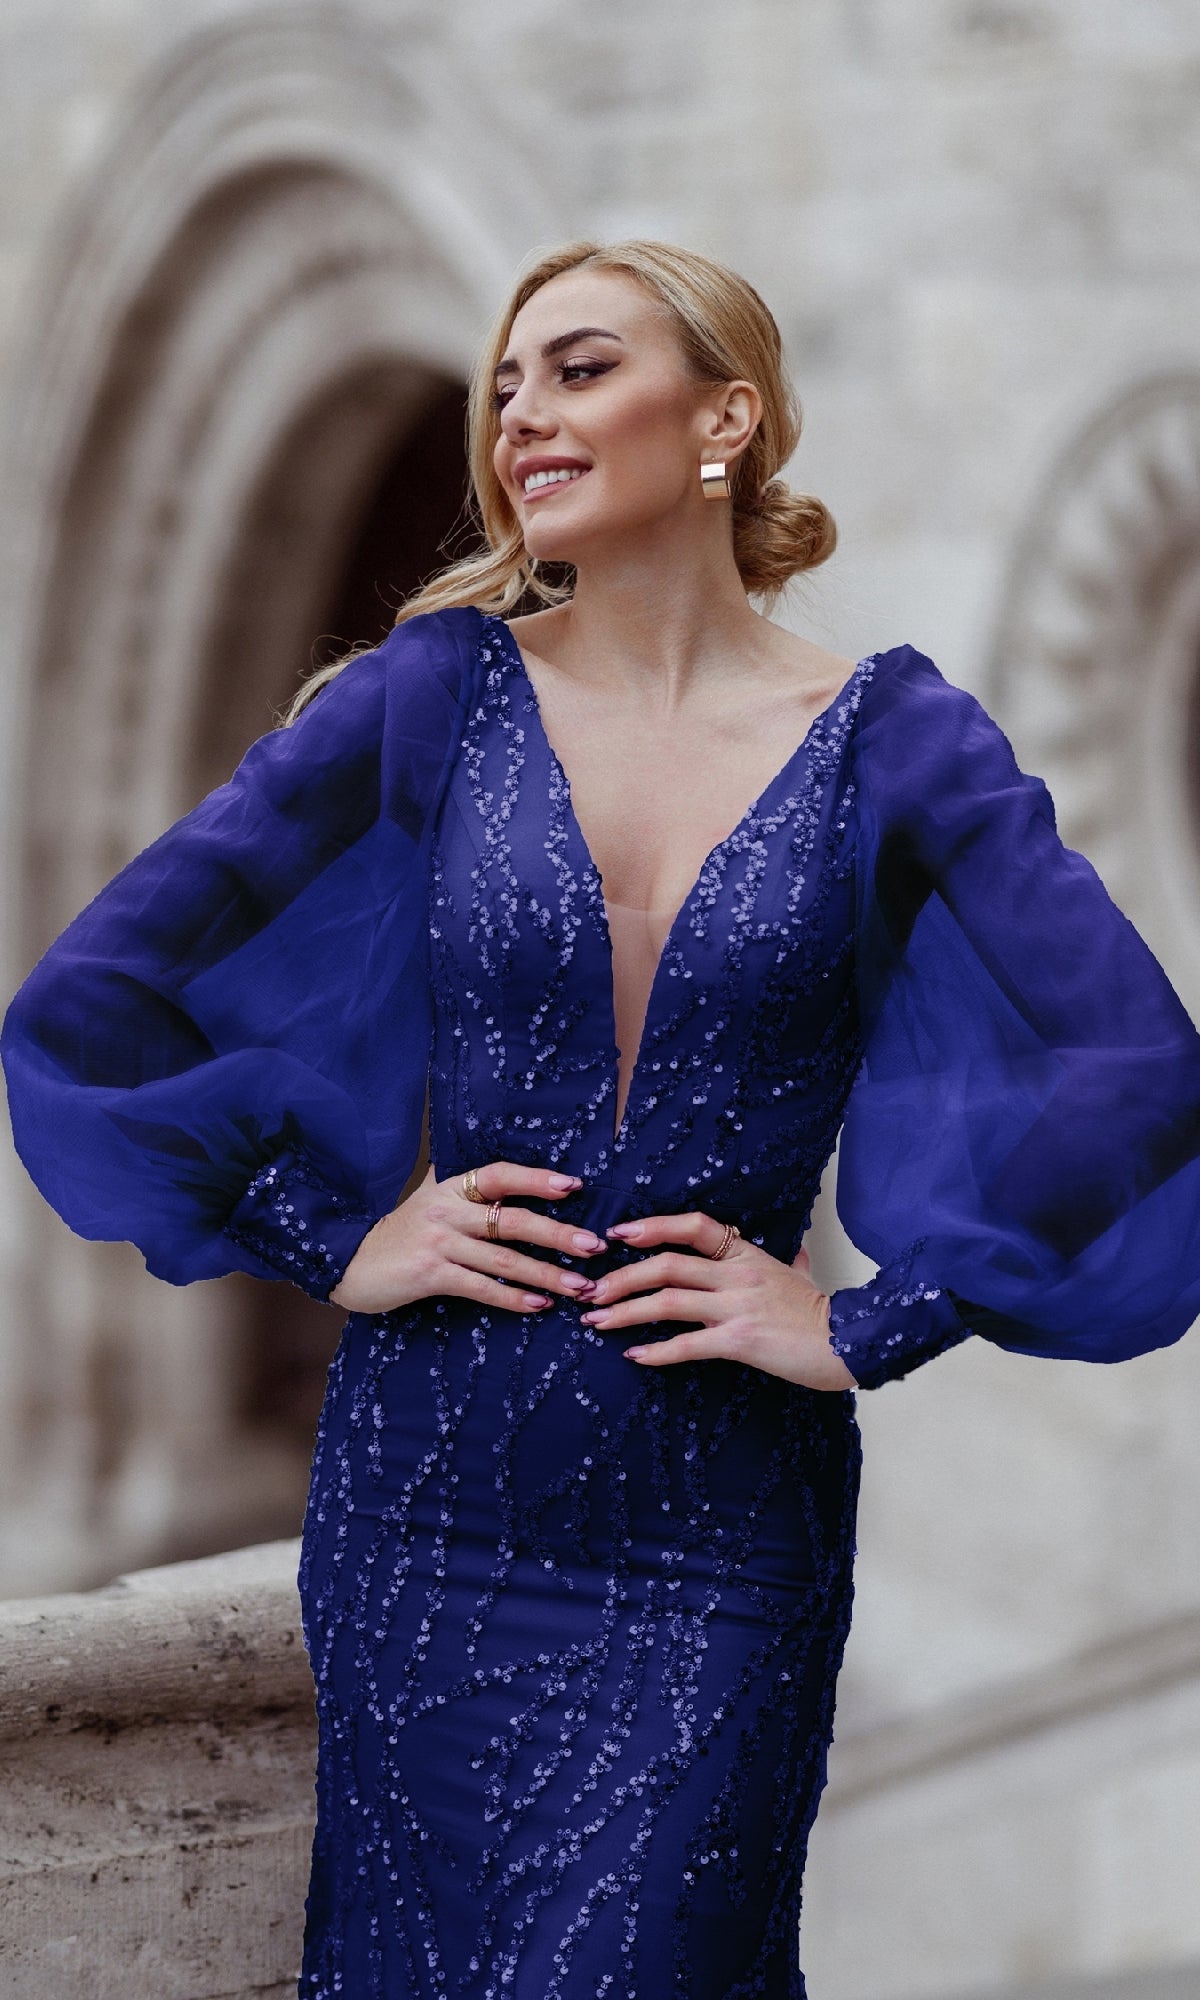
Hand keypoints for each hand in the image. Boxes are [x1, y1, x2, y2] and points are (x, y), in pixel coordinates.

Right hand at [328, 1160, 605, 1314]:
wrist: (348, 1262)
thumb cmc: (399, 1233)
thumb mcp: (428, 1199)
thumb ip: (464, 1189)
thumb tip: (510, 1179)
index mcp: (450, 1187)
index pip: (499, 1175)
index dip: (536, 1179)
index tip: (573, 1186)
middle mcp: (445, 1209)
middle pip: (510, 1219)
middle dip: (557, 1233)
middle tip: (594, 1246)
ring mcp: (437, 1242)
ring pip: (502, 1258)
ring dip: (546, 1273)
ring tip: (580, 1285)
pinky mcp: (428, 1275)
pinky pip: (480, 1287)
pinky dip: (513, 1297)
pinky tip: (540, 1305)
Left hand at [578, 1212, 856, 1391]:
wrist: (850, 1341)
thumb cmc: (824, 1313)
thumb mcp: (806, 1276)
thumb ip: (794, 1261)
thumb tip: (800, 1251)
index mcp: (746, 1254)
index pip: (693, 1225)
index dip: (652, 1226)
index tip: (619, 1234)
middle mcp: (737, 1273)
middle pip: (666, 1264)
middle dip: (621, 1277)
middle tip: (590, 1291)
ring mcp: (737, 1306)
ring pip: (666, 1301)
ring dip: (625, 1311)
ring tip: (597, 1322)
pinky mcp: (740, 1340)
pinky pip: (686, 1344)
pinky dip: (655, 1351)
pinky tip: (634, 1356)